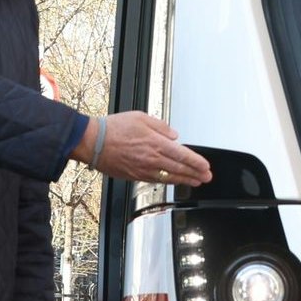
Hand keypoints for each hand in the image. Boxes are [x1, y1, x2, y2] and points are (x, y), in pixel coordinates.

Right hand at [75, 111, 210, 185]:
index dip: (196, 162)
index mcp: (155, 143)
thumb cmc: (114, 128)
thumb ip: (160, 126)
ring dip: (185, 180)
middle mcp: (151, 159)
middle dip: (196, 174)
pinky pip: (156, 181)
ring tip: (195, 182)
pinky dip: (168, 182)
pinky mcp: (135, 176)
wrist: (94, 142)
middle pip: (179, 169)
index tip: (205, 166)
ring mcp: (143, 169)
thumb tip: (173, 135)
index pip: (182, 155)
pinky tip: (174, 181)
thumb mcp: (140, 117)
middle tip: (206, 177)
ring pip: (169, 178)